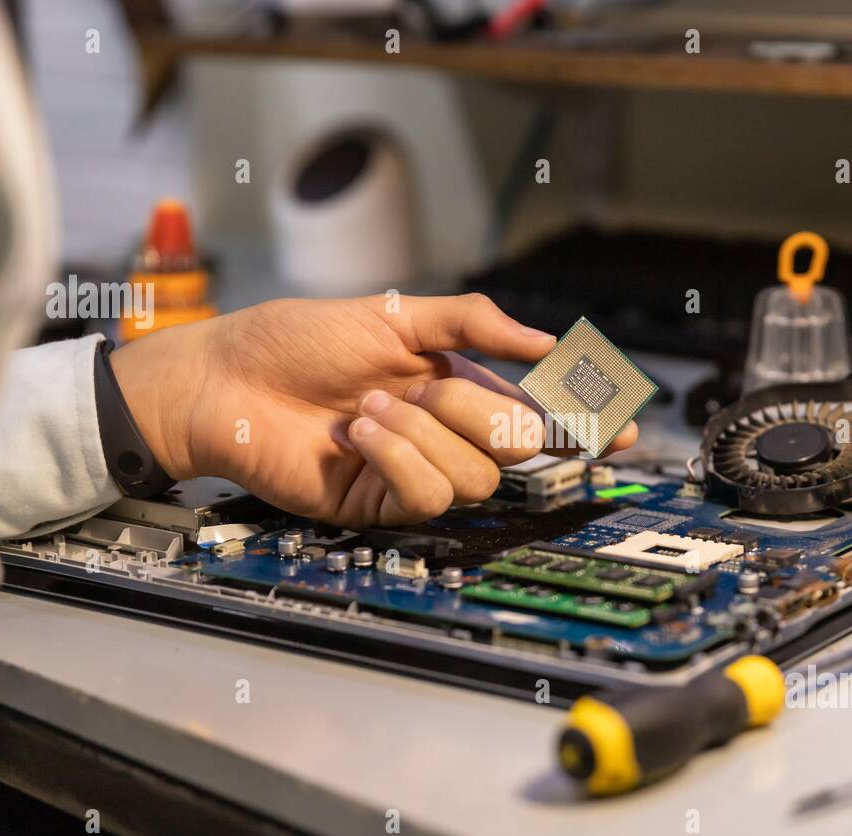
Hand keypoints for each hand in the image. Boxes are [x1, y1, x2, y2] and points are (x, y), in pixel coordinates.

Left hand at [109, 293, 638, 525]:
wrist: (225, 378)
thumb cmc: (297, 341)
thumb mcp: (397, 315)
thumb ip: (476, 325)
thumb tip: (547, 342)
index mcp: (456, 387)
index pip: (535, 412)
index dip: (582, 422)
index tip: (626, 428)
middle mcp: (442, 434)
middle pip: (516, 447)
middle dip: (483, 413)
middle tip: (428, 388)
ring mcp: (412, 473)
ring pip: (475, 477)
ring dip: (426, 434)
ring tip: (371, 406)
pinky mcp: (379, 504)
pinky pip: (427, 496)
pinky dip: (399, 459)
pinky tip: (359, 433)